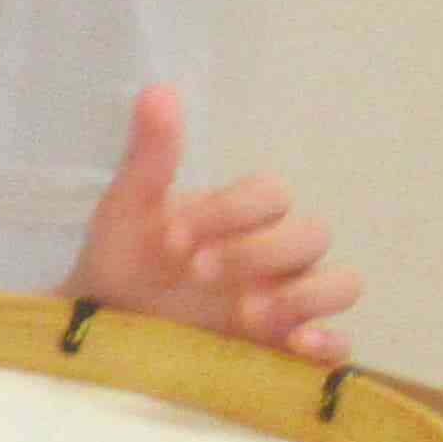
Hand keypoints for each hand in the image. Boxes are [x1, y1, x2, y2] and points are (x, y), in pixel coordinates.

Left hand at [68, 89, 360, 363]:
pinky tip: (297, 346)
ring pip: (340, 285)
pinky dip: (329, 345)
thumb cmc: (123, 261)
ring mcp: (288, 302)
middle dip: (258, 252)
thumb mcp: (128, 208)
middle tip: (196, 272)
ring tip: (246, 314)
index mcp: (245, 214)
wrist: (102, 327)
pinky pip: (337, 348)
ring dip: (304, 295)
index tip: (169, 239)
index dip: (230, 211)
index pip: (271, 194)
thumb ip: (149, 155)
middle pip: (311, 236)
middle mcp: (275, 255)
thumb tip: (157, 91)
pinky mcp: (285, 351)